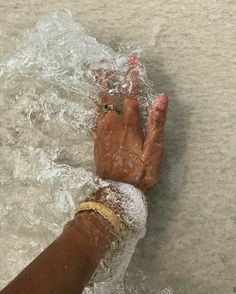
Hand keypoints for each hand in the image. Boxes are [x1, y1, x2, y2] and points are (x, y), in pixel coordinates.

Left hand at [94, 54, 167, 191]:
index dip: (131, 75)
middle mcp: (113, 123)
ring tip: (95, 74)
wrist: (117, 189)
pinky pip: (94, 118)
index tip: (130, 57)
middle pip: (109, 95)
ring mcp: (102, 131)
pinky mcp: (97, 139)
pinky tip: (93, 103)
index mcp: (129, 124)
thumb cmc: (139, 171)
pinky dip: (95, 106)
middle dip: (107, 76)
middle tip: (100, 60)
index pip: (131, 93)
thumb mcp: (154, 150)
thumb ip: (156, 123)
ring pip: (99, 104)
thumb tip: (161, 98)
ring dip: (100, 88)